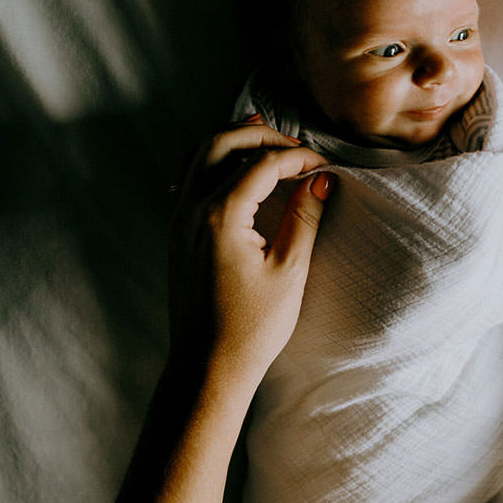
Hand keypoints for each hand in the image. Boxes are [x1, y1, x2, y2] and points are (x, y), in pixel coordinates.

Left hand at [168, 116, 334, 392]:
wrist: (207, 366)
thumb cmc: (250, 327)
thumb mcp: (289, 271)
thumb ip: (303, 217)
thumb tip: (321, 180)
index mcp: (221, 216)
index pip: (263, 164)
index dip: (298, 157)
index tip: (324, 164)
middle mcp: (193, 209)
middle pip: (224, 143)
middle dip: (263, 136)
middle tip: (297, 147)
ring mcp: (180, 219)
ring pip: (200, 154)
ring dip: (234, 141)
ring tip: (266, 138)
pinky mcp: (178, 232)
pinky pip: (190, 177)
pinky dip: (213, 161)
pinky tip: (233, 167)